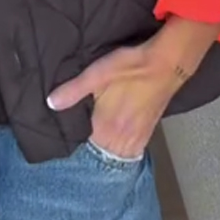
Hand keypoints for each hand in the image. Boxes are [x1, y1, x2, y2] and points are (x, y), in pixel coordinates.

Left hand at [47, 44, 183, 158]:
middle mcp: (123, 135)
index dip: (77, 149)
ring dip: (108, 155)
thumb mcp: (97, 73)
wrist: (168, 62)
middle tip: (79, 155)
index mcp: (106, 125)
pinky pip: (135, 151)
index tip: (67, 149)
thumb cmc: (131, 65)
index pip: (87, 149)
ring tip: (97, 152)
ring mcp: (139, 134)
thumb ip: (73, 90)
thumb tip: (51, 103)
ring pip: (119, 156)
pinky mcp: (150, 129)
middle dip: (92, 156)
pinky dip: (125, 153)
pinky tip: (117, 147)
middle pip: (103, 157)